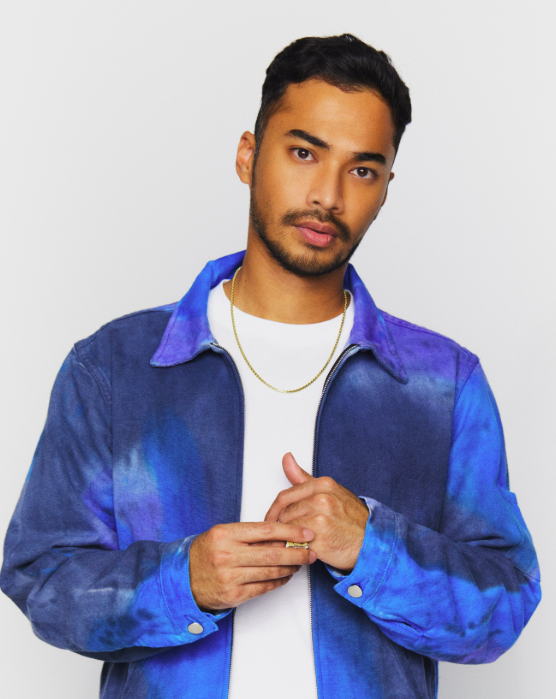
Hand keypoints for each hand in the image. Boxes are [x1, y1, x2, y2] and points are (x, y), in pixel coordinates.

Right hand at [189, 521, 315, 610]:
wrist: (182, 579)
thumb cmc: (205, 553)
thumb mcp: (222, 534)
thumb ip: (249, 533)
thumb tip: (282, 533)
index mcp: (225, 534)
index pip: (266, 530)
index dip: (290, 531)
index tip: (306, 532)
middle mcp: (227, 555)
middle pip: (273, 553)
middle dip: (297, 552)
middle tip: (311, 551)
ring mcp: (230, 577)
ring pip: (271, 571)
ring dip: (291, 567)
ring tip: (300, 562)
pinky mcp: (233, 595)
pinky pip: (264, 587)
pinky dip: (279, 581)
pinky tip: (286, 575)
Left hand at [264, 453, 368, 571]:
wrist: (372, 543)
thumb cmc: (352, 519)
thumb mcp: (330, 491)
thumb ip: (303, 478)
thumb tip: (286, 458)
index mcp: (323, 485)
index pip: (284, 497)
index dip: (274, 511)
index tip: (273, 519)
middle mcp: (322, 499)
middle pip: (284, 514)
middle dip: (282, 527)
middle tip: (286, 535)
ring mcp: (321, 519)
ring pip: (288, 529)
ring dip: (289, 539)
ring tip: (297, 543)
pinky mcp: (320, 539)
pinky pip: (296, 544)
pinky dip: (296, 550)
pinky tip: (305, 550)